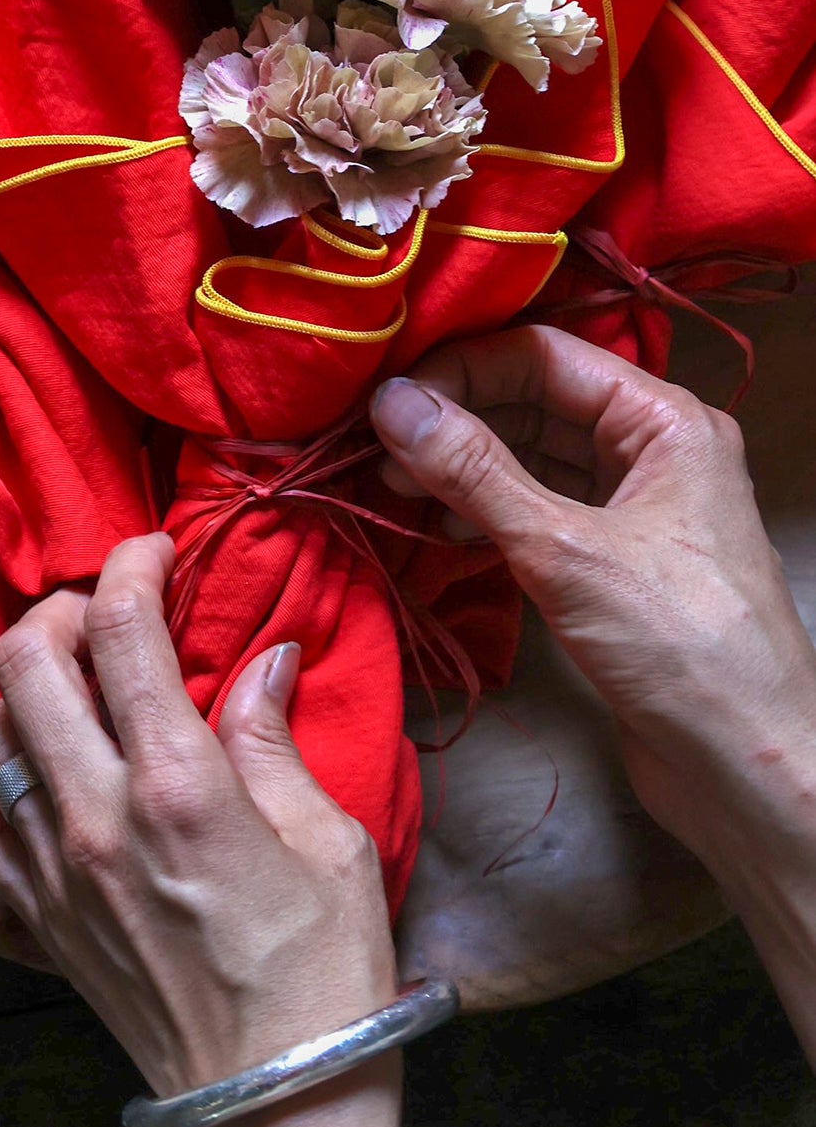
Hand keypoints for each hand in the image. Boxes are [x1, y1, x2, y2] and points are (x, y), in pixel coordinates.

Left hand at [0, 533, 400, 1126]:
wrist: (270, 1100)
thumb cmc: (323, 975)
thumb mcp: (328, 841)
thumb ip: (273, 739)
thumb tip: (264, 658)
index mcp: (178, 786)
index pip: (122, 632)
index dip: (132, 566)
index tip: (156, 551)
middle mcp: (96, 816)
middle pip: (24, 661)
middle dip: (61, 610)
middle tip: (108, 614)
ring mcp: (53, 867)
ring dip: (27, 686)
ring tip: (80, 686)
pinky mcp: (36, 914)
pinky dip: (4, 776)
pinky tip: (52, 773)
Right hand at [369, 326, 815, 881]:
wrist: (749, 769)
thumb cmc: (678, 645)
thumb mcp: (564, 550)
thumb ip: (474, 472)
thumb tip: (392, 402)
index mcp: (665, 421)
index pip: (545, 356)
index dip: (461, 368)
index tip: (386, 399)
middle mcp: (653, 451)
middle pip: (535, 403)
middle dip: (456, 422)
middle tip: (378, 452)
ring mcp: (634, 509)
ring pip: (532, 460)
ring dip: (464, 471)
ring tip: (395, 491)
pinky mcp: (614, 564)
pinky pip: (538, 512)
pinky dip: (486, 515)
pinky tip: (440, 531)